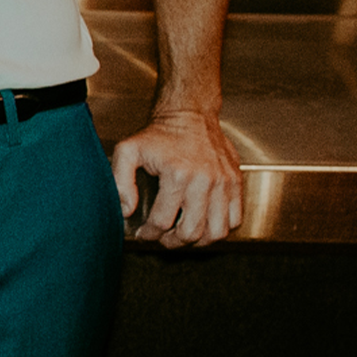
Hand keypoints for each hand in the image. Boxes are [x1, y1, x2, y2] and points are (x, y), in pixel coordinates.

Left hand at [114, 107, 243, 246]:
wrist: (190, 115)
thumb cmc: (159, 134)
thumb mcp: (128, 150)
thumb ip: (121, 182)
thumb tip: (126, 210)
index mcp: (177, 174)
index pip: (162, 220)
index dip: (149, 233)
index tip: (143, 233)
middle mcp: (204, 181)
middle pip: (191, 231)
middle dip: (172, 241)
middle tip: (162, 238)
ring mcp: (224, 183)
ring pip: (216, 231)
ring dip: (198, 240)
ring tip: (183, 235)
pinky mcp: (236, 182)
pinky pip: (235, 219)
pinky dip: (221, 228)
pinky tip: (205, 223)